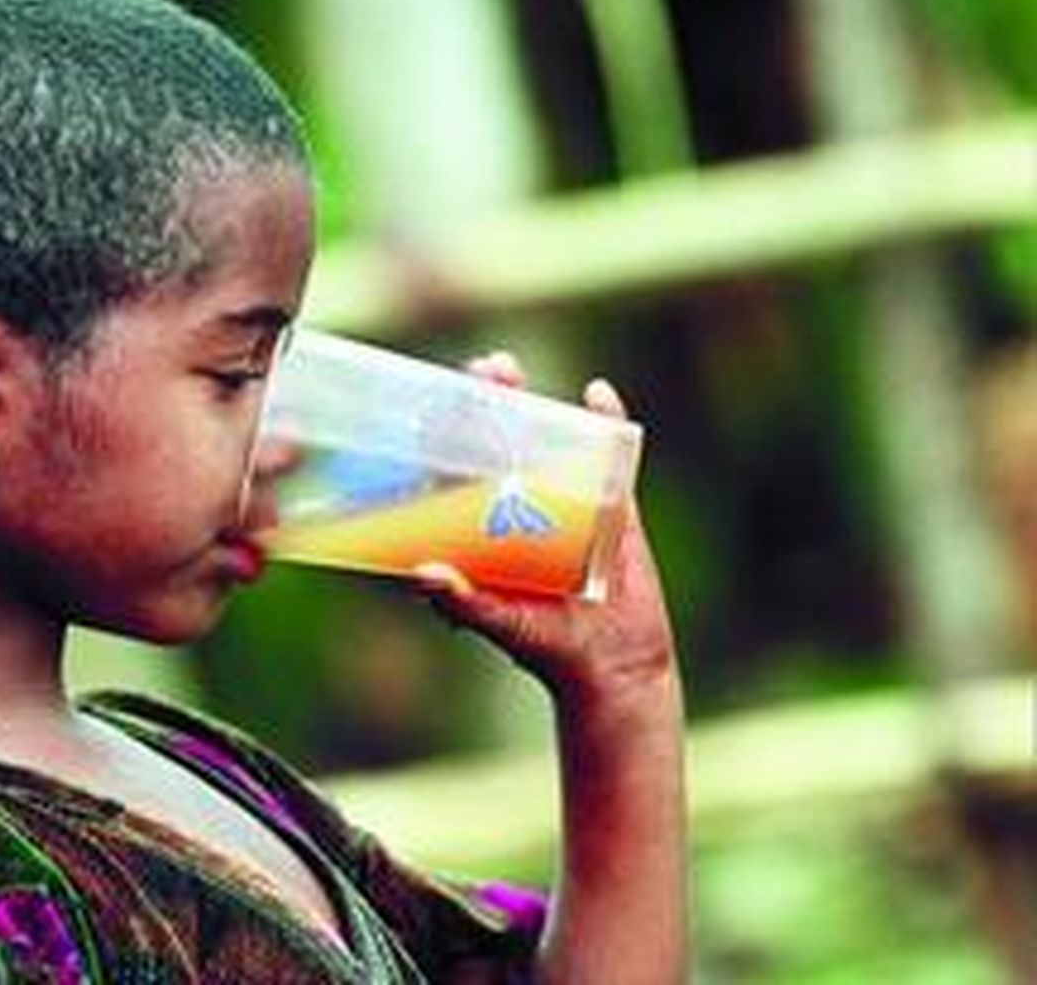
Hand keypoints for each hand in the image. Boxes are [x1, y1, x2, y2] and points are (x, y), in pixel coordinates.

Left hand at [412, 351, 676, 703]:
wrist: (614, 667)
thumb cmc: (546, 647)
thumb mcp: (502, 622)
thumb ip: (465, 603)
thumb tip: (422, 576)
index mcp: (488, 529)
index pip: (460, 471)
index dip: (447, 435)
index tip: (434, 405)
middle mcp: (524, 508)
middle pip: (500, 441)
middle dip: (486, 403)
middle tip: (479, 372)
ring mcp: (569, 502)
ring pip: (548, 440)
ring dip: (530, 401)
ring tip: (506, 370)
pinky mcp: (613, 506)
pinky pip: (608, 457)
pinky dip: (606, 423)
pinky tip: (597, 395)